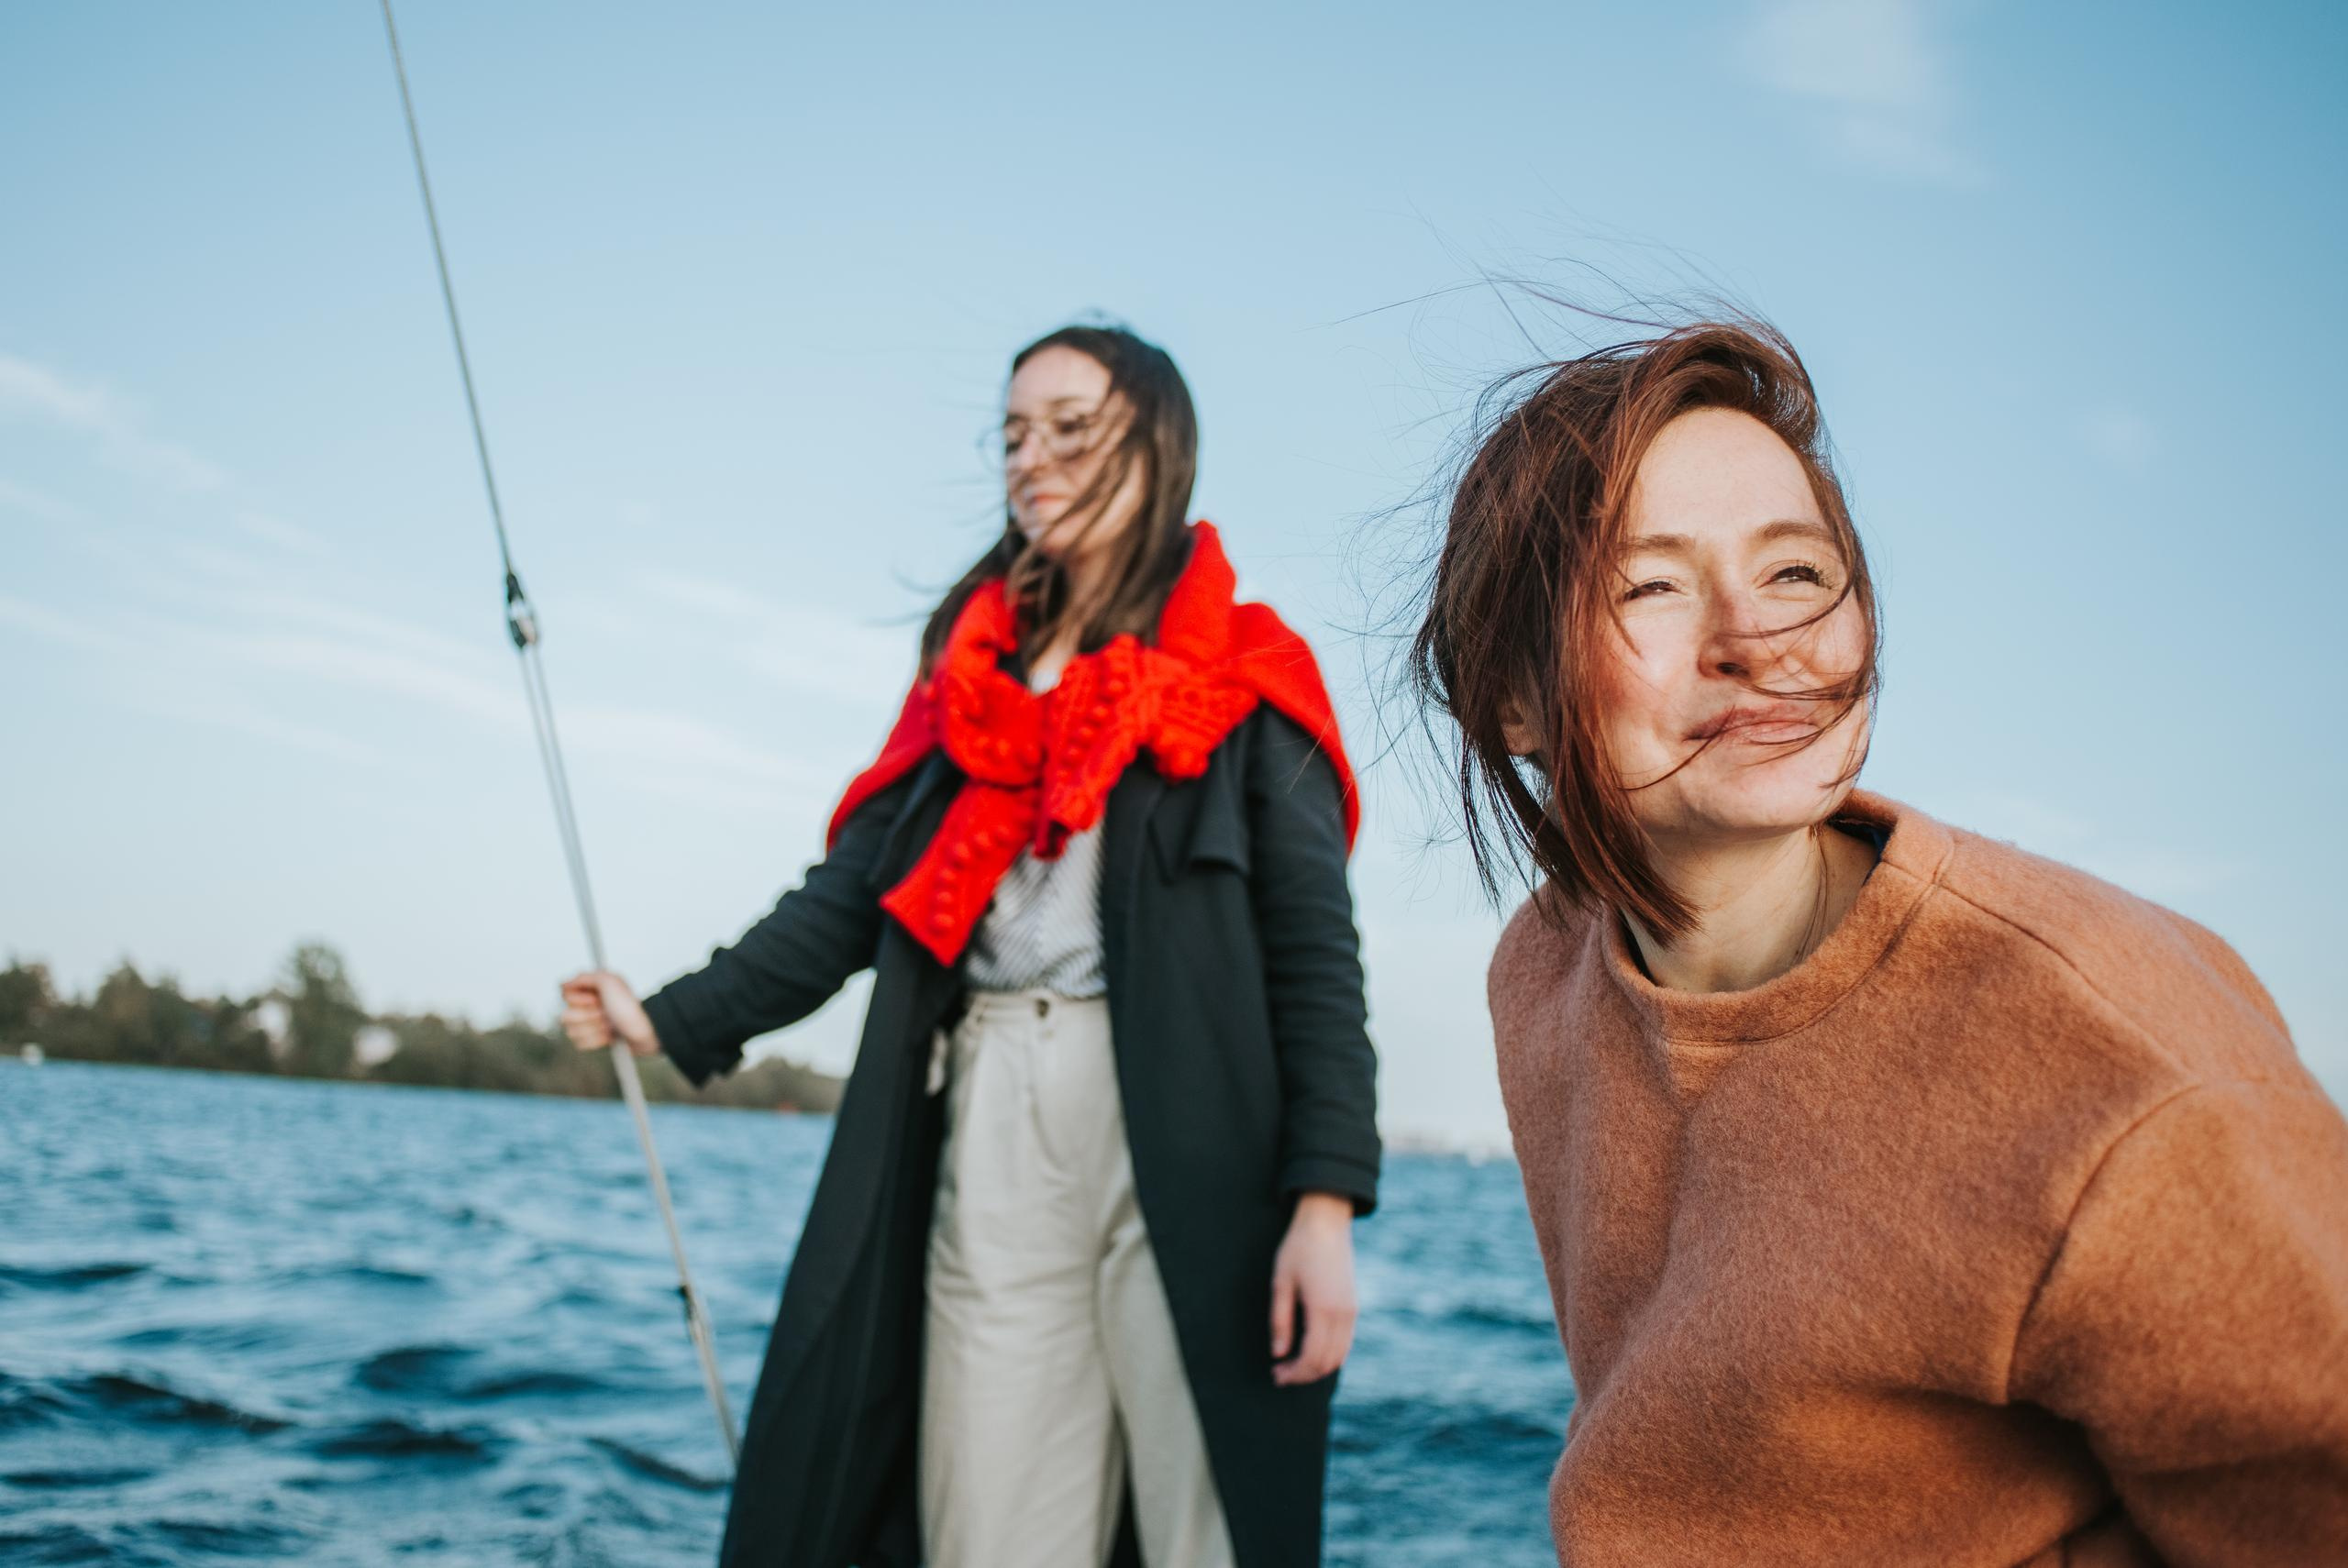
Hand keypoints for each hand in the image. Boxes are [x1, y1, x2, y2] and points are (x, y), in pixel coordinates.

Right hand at [559, 971, 659, 1056]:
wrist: (646, 1031)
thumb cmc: (630, 1006)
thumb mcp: (610, 982)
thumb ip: (584, 977)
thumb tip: (563, 982)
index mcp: (591, 989)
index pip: (564, 993)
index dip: (577, 998)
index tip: (595, 998)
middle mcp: (588, 1005)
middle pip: (565, 1015)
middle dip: (587, 1017)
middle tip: (606, 1013)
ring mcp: (590, 1023)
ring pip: (571, 1031)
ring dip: (594, 1029)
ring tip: (610, 1025)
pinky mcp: (594, 1039)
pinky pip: (580, 1043)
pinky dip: (596, 1040)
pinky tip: (610, 1036)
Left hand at [1270, 1191, 1357, 1385]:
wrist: (1326, 1222)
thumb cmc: (1298, 1249)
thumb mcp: (1281, 1282)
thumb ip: (1280, 1320)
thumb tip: (1278, 1353)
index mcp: (1323, 1310)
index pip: (1311, 1358)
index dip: (1293, 1373)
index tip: (1275, 1375)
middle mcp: (1343, 1315)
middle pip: (1327, 1362)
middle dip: (1303, 1375)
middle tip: (1280, 1375)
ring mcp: (1352, 1311)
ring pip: (1339, 1356)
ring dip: (1317, 1367)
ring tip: (1294, 1366)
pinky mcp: (1353, 1306)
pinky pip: (1345, 1343)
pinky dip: (1329, 1355)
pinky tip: (1310, 1351)